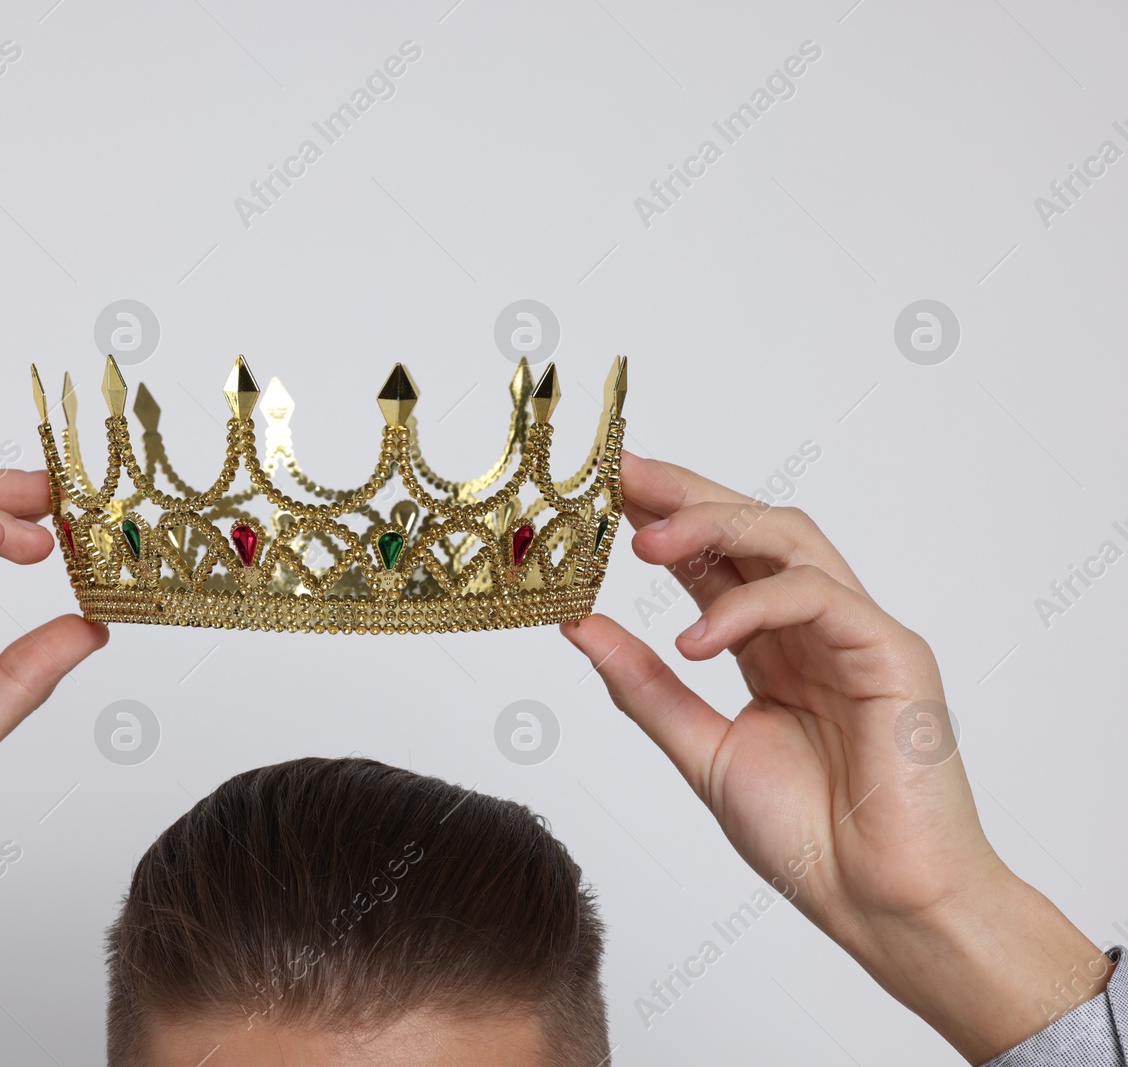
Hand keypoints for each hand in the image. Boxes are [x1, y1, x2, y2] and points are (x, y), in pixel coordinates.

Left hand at [564, 452, 1106, 1062]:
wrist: (880, 905)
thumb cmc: (810, 838)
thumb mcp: (701, 750)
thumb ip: (643, 686)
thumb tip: (577, 626)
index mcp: (772, 648)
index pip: (713, 561)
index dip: (661, 519)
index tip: (601, 490)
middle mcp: (815, 630)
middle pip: (752, 529)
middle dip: (684, 496)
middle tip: (620, 475)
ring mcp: (857, 635)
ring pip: (789, 541)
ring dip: (714, 528)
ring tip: (645, 543)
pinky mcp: (892, 653)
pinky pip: (818, 597)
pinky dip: (751, 606)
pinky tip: (697, 638)